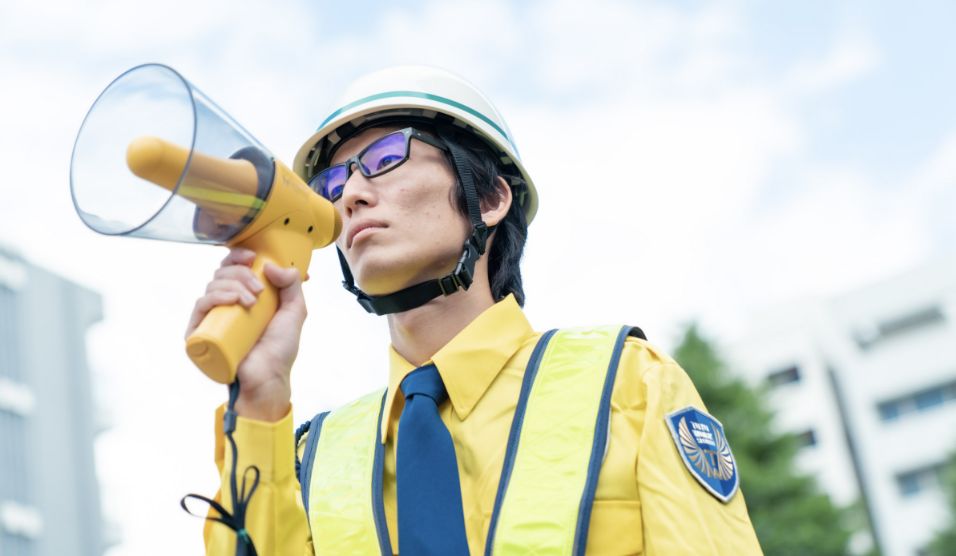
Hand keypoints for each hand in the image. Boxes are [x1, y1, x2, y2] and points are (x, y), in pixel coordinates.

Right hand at [186, 248, 305, 420]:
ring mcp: (212, 317)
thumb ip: (292, 284)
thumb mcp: (295, 311)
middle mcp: (226, 304)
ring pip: (213, 285)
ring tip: (252, 301)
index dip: (239, 256)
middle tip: (259, 289)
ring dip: (233, 285)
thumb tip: (271, 265)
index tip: (253, 256)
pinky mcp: (200, 332)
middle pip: (223, 273)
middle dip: (242, 273)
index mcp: (245, 295)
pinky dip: (216, 297)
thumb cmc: (279, 349)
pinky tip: (233, 301)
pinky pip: (201, 305)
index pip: (233, 267)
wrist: (269, 377)